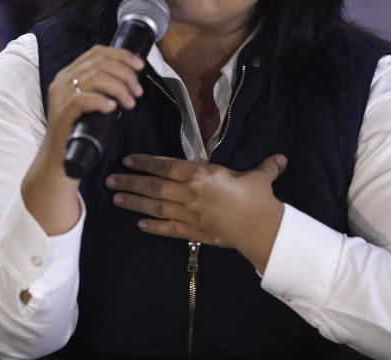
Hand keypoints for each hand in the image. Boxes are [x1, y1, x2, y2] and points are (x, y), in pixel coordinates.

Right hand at [22, 45, 144, 234]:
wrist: (60, 160)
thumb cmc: (82, 131)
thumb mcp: (94, 103)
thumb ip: (106, 87)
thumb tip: (132, 77)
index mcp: (70, 74)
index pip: (96, 52)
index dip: (121, 55)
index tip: (140, 65)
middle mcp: (62, 81)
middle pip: (98, 62)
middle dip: (125, 74)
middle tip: (138, 92)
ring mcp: (60, 96)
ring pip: (94, 77)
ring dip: (119, 88)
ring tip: (130, 103)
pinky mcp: (61, 114)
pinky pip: (82, 99)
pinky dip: (101, 101)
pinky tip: (113, 108)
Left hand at [107, 154, 286, 273]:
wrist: (258, 226)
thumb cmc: (257, 197)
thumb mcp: (259, 177)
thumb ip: (264, 167)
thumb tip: (280, 158)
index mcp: (201, 173)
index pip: (165, 165)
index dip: (145, 162)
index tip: (127, 160)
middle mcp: (189, 192)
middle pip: (153, 186)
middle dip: (130, 182)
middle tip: (109, 180)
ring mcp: (188, 213)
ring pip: (155, 206)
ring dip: (134, 202)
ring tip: (116, 199)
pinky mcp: (192, 232)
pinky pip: (167, 229)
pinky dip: (152, 226)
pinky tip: (139, 224)